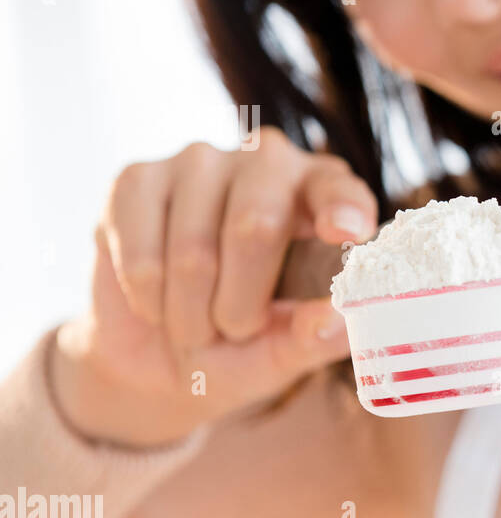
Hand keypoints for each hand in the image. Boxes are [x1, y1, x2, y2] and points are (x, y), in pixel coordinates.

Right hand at [51, 129, 377, 447]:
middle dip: (241, 304)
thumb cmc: (240, 345)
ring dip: (190, 313)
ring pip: (193, 251)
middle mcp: (265, 162)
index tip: (348, 232)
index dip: (343, 207)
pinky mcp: (136, 178)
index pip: (338, 189)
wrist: (157, 356)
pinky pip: (140, 253)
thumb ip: (313, 339)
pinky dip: (148, 298)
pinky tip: (155, 302)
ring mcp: (199, 161)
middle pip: (256, 225)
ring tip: (194, 324)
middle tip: (234, 331)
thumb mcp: (283, 353)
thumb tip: (338, 321)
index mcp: (320, 195)